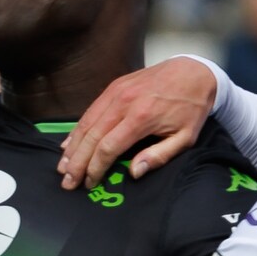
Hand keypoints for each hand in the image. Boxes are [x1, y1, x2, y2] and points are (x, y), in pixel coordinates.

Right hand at [56, 56, 218, 190]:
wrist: (193, 71)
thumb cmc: (191, 108)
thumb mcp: (185, 137)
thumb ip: (159, 156)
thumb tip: (134, 172)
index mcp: (142, 118)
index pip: (108, 148)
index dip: (95, 168)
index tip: (89, 183)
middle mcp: (123, 103)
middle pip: (92, 137)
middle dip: (77, 162)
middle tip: (67, 182)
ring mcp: (116, 92)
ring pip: (86, 123)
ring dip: (72, 147)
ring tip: (62, 167)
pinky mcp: (113, 86)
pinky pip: (90, 110)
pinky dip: (77, 129)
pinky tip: (69, 143)